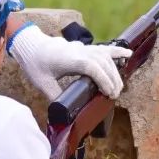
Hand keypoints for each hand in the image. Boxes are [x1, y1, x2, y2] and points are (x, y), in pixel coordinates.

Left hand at [8, 24, 131, 100]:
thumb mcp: (42, 82)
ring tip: (118, 87)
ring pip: (104, 55)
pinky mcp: (84, 47)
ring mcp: (82, 48)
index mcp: (69, 59)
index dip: (103, 79)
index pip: (92, 66)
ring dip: (114, 70)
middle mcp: (78, 51)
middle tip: (114, 96)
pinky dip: (116, 51)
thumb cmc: (35, 63)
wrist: (30, 45)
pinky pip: (103, 48)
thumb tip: (66, 113)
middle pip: (102, 62)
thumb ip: (55, 96)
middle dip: (112, 79)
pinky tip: (128, 54)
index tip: (108, 93)